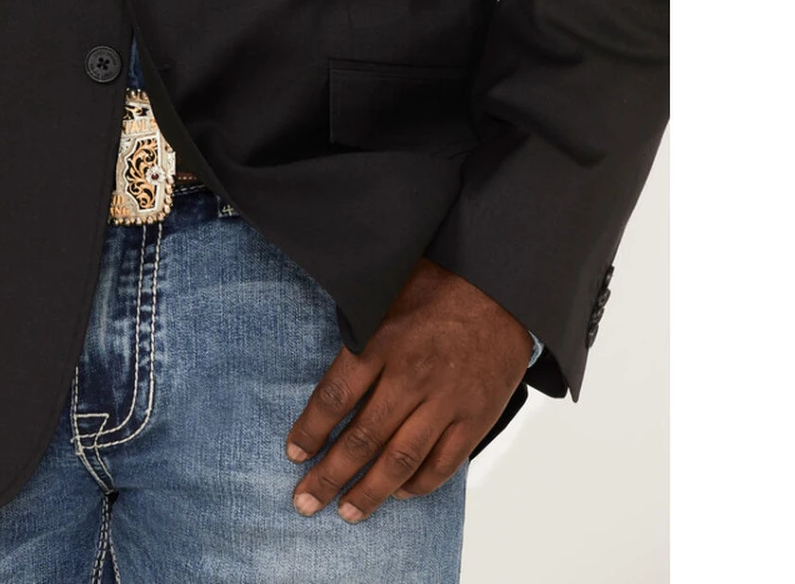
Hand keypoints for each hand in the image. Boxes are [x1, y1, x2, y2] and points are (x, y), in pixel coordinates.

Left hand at [285, 257, 531, 522]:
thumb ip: (356, 319)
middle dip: (329, 475)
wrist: (501, 288)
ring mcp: (445, 401)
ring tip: (346, 512)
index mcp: (383, 341)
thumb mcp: (385, 287)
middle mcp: (411, 376)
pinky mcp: (474, 417)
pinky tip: (398, 493)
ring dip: (370, 491)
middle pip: (362, 438)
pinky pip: (443, 463)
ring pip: (400, 459)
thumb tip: (318, 342)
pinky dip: (419, 484)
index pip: (335, 396)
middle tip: (304, 501)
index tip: (293, 453)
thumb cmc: (436, 283)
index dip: (311, 430)